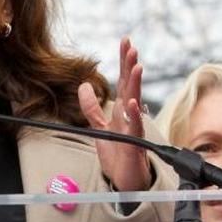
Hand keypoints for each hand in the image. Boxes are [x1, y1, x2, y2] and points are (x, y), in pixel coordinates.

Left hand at [79, 37, 150, 192]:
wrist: (124, 180)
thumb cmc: (117, 154)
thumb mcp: (100, 128)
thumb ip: (92, 108)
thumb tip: (84, 86)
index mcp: (122, 110)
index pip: (124, 80)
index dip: (124, 61)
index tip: (125, 41)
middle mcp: (130, 115)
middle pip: (130, 85)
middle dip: (130, 65)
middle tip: (131, 45)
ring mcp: (133, 128)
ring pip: (135, 101)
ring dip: (136, 83)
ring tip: (137, 65)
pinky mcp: (134, 144)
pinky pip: (135, 127)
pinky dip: (134, 115)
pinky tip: (133, 103)